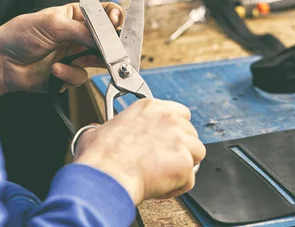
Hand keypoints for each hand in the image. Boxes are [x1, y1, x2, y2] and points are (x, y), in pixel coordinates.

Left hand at [0, 2, 122, 96]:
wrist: (1, 61)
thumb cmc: (19, 35)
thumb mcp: (53, 23)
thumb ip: (82, 29)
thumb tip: (106, 36)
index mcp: (74, 15)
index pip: (103, 13)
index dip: (114, 18)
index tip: (115, 25)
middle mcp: (77, 35)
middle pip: (106, 39)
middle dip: (109, 45)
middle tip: (110, 49)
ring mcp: (74, 55)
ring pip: (98, 60)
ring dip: (90, 61)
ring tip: (78, 60)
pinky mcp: (68, 74)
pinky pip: (81, 76)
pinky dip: (70, 74)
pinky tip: (56, 70)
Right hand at [73, 99, 205, 204]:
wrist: (106, 178)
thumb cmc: (100, 158)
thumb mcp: (99, 130)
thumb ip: (109, 128)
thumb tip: (98, 133)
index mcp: (149, 107)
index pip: (179, 112)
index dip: (174, 129)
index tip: (168, 139)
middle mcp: (168, 119)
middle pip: (190, 132)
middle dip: (181, 147)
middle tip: (163, 161)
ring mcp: (179, 140)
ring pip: (197, 153)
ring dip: (183, 165)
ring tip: (163, 176)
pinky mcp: (185, 163)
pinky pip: (190, 179)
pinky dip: (177, 186)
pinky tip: (160, 188)